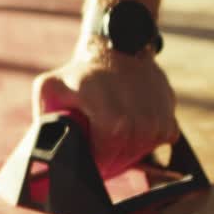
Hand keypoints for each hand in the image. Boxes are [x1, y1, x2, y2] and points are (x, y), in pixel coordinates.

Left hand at [32, 40, 178, 177]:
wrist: (112, 48)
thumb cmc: (77, 76)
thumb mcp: (50, 89)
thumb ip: (46, 120)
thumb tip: (45, 153)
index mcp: (94, 89)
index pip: (110, 137)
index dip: (103, 159)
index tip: (94, 165)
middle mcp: (127, 90)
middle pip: (132, 144)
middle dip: (117, 161)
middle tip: (105, 162)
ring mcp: (152, 92)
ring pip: (150, 141)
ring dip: (134, 152)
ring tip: (117, 147)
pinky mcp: (168, 98)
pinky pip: (166, 134)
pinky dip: (150, 140)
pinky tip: (135, 132)